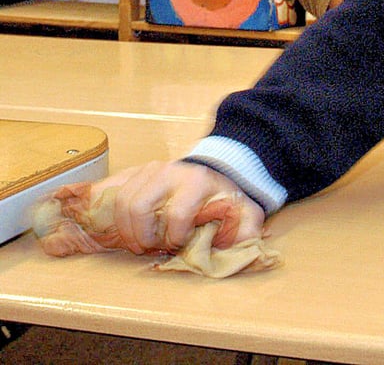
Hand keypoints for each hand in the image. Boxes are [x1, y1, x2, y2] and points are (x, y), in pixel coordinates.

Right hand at [110, 161, 264, 254]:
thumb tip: (246, 249)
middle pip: (137, 206)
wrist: (219, 167)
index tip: (178, 245)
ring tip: (138, 241)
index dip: (174, 237)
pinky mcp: (134, 171)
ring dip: (124, 228)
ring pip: (119, 200)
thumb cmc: (227, 195)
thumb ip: (248, 230)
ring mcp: (148, 169)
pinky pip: (108, 189)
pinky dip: (102, 209)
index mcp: (196, 182)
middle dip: (140, 235)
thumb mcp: (246, 212)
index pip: (176, 214)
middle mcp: (169, 172)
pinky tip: (107, 226)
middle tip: (149, 247)